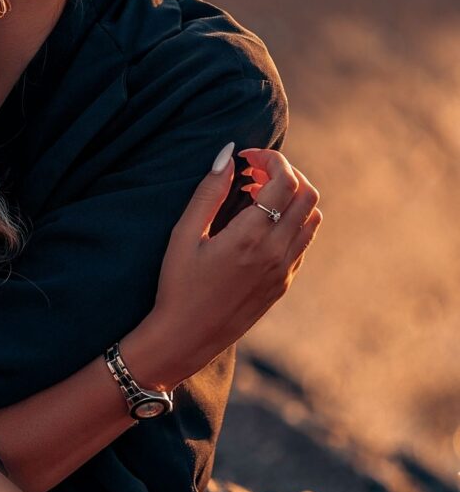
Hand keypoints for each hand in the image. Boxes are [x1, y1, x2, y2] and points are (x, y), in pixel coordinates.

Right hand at [148, 144, 322, 380]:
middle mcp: (276, 253)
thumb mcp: (184, 235)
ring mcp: (284, 270)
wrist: (186, 337)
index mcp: (251, 237)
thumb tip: (228, 154)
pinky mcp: (283, 283)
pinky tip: (258, 223)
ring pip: (312, 219)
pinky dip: (291, 221)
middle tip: (253, 172)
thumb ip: (208, 192)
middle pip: (307, 195)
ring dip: (291, 197)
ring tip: (255, 196)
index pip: (285, 181)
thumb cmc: (178, 284)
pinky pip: (303, 241)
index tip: (245, 157)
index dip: (270, 158)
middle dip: (285, 173)